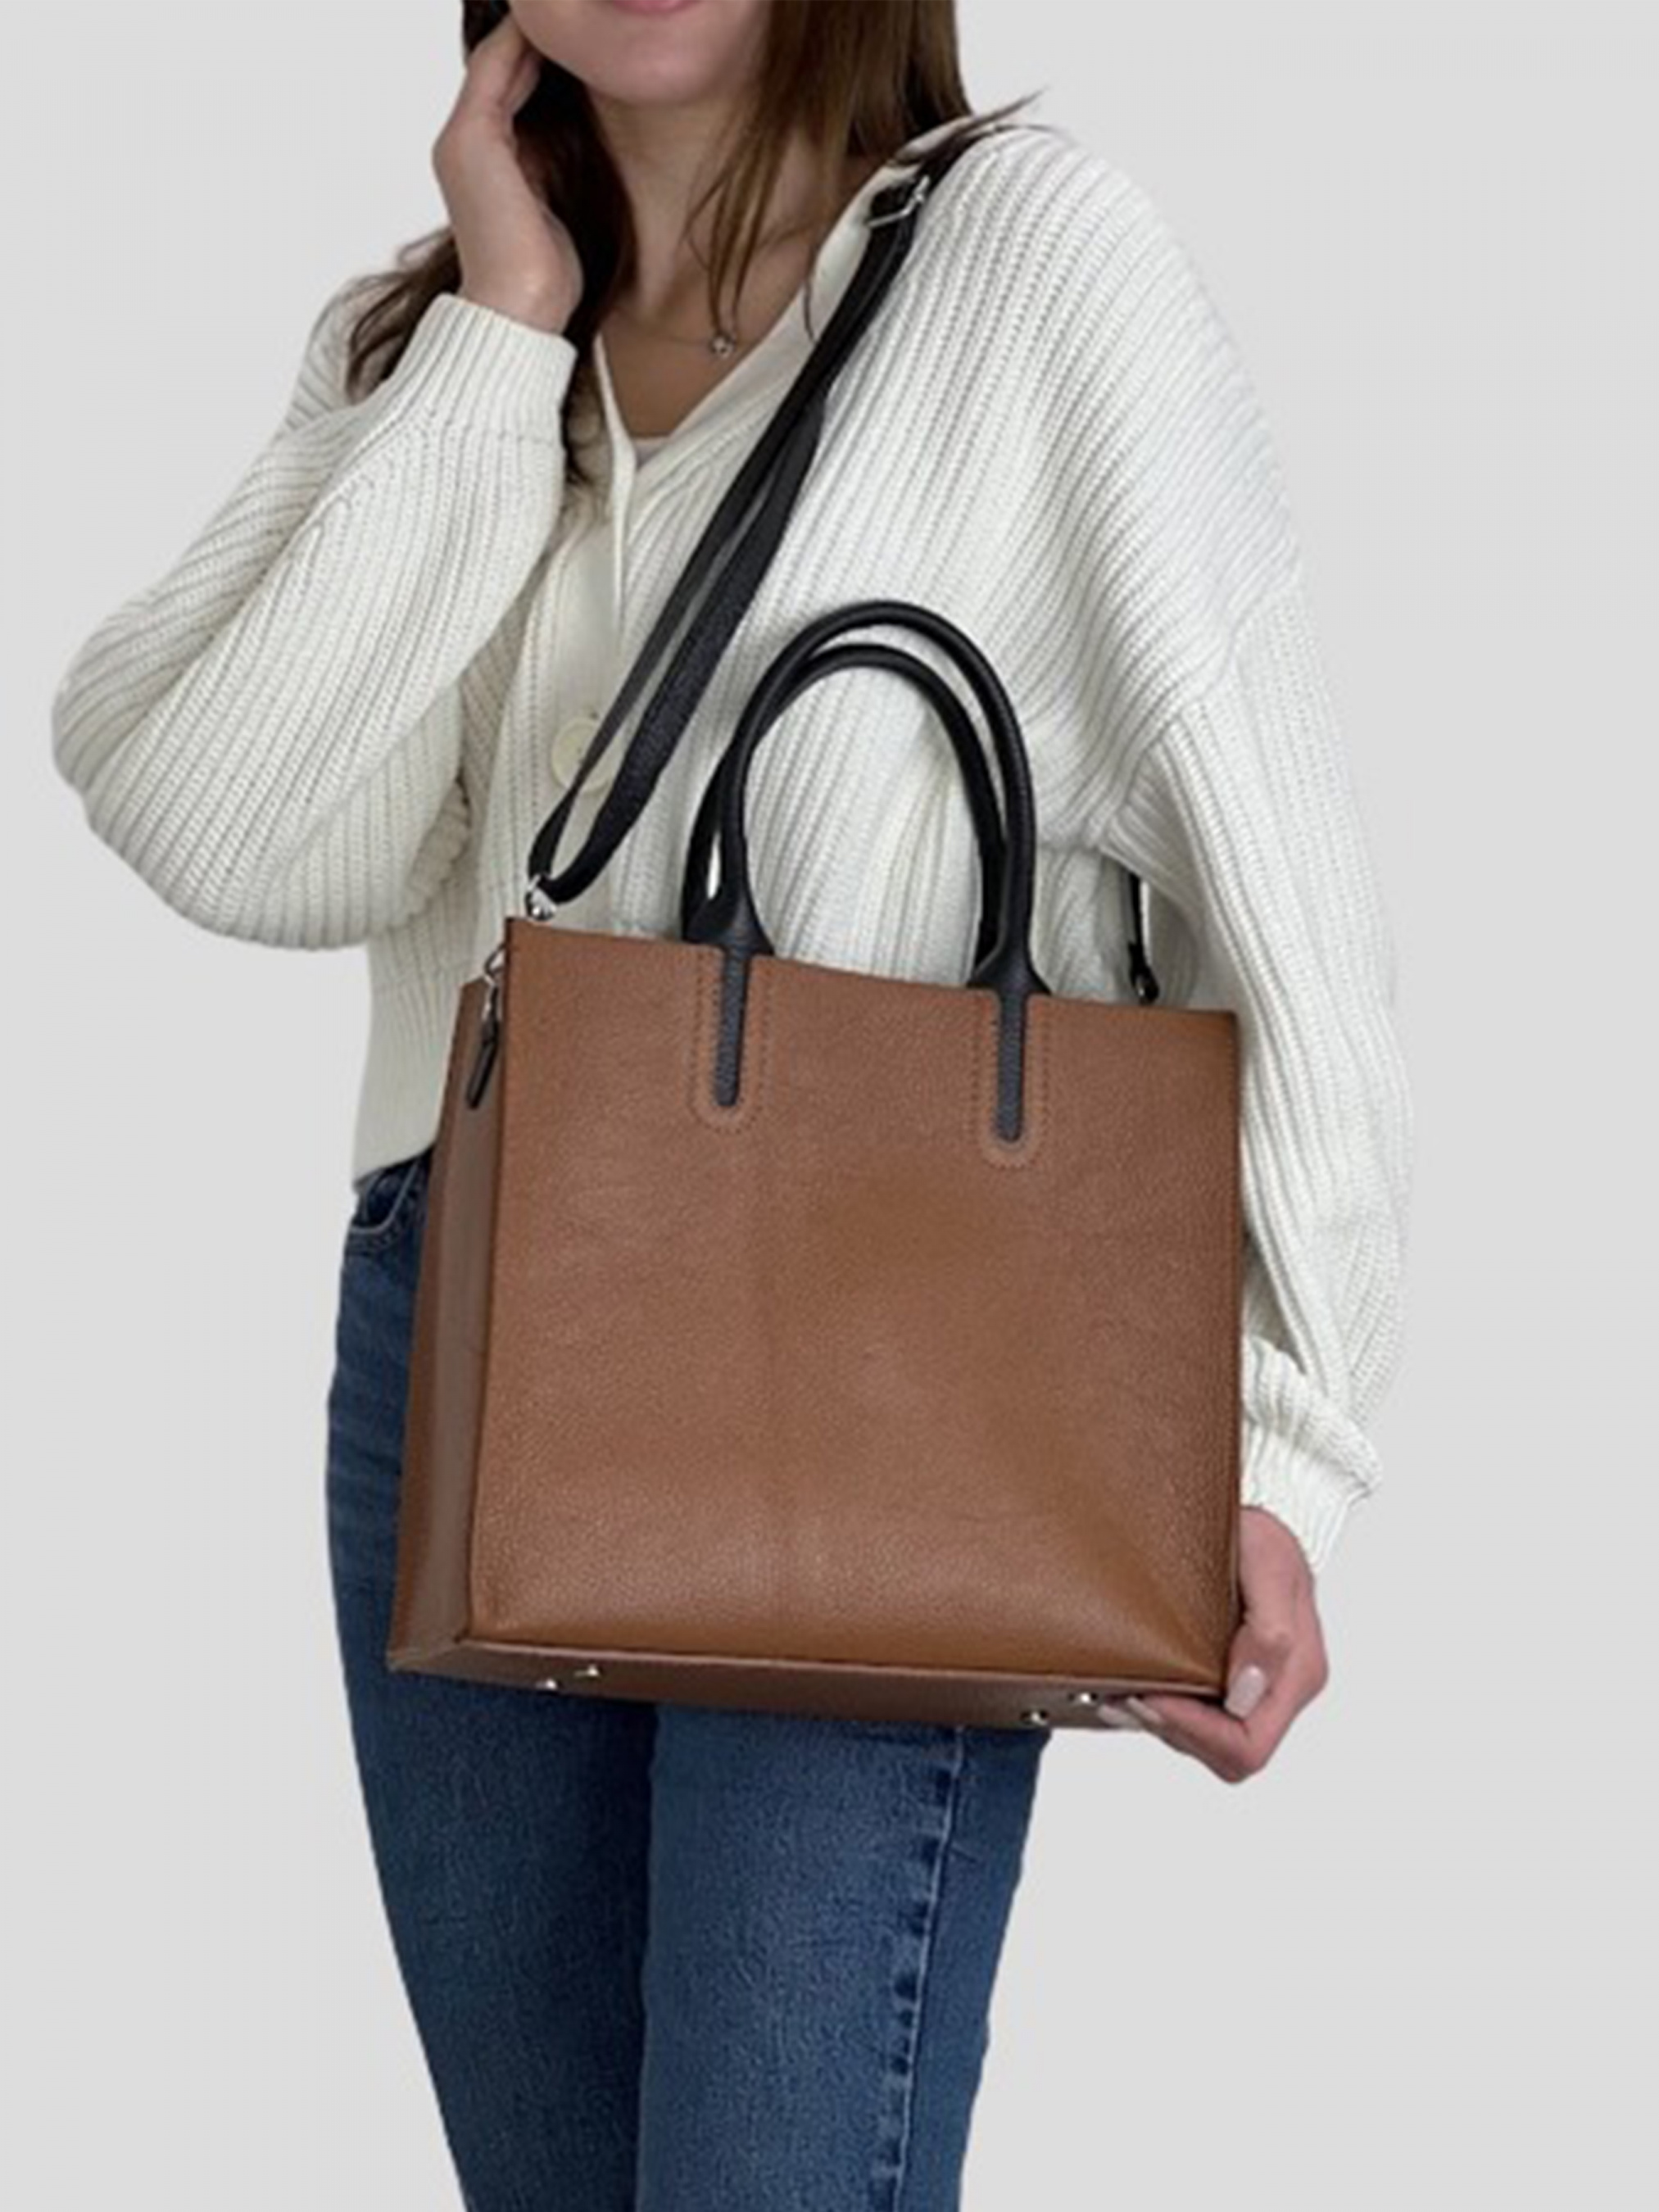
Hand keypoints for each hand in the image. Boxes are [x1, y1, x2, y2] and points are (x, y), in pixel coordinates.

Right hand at [433, 13, 584, 330]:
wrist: (520, 313)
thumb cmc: (545, 278)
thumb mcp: (559, 207)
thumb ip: (559, 164)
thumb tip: (592, 136)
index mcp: (482, 162)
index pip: (508, 88)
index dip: (538, 54)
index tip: (578, 34)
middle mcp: (463, 144)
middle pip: (498, 66)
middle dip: (534, 35)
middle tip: (573, 15)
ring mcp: (463, 140)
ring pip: (497, 59)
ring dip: (529, 31)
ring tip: (565, 15)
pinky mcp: (473, 140)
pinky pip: (499, 69)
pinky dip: (523, 42)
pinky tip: (553, 28)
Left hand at [1101, 1506, 1329, 1781]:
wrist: (1258, 1518)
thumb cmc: (1265, 1536)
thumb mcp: (1270, 1564)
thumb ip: (1271, 1631)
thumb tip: (1247, 1691)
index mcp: (1297, 1675)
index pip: (1248, 1745)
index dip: (1196, 1731)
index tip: (1152, 1696)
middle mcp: (1277, 1691)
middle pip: (1224, 1754)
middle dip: (1172, 1728)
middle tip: (1125, 1696)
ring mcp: (1252, 1689)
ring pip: (1205, 1741)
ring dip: (1161, 1721)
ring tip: (1120, 1690)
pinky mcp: (1227, 1680)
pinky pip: (1196, 1718)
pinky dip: (1161, 1708)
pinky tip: (1132, 1686)